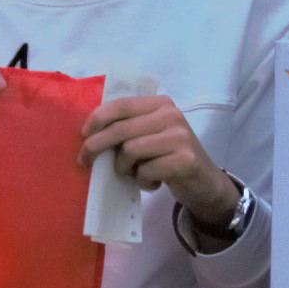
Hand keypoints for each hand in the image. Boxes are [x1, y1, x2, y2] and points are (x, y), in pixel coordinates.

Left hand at [88, 88, 243, 238]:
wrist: (205, 183)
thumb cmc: (169, 158)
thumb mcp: (151, 135)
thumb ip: (129, 128)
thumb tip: (89, 135)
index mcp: (161, 104)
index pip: (121, 105)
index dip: (98, 119)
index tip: (83, 134)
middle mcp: (172, 115)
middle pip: (121, 129)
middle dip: (96, 146)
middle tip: (84, 161)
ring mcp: (180, 137)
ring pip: (130, 151)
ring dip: (124, 168)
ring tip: (135, 174)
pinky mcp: (185, 160)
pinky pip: (146, 171)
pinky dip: (142, 181)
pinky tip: (153, 183)